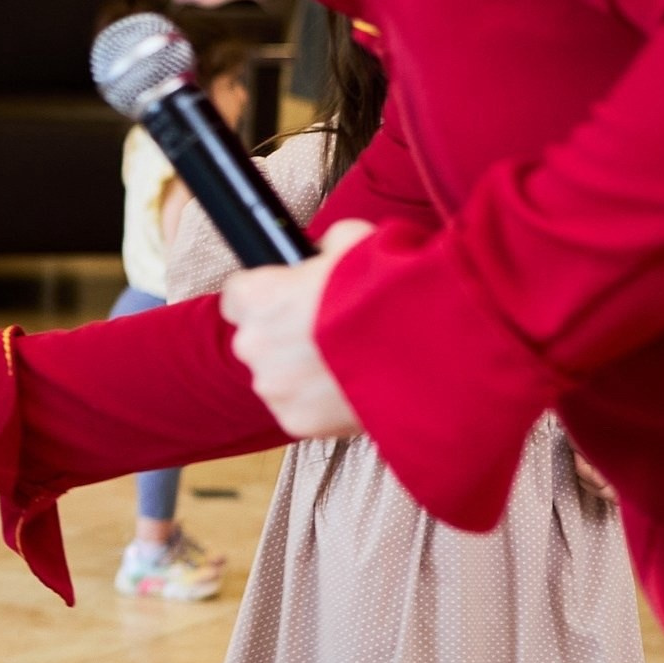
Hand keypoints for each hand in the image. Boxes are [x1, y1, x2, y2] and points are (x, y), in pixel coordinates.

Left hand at [218, 220, 370, 436]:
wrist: (426, 343)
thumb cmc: (387, 288)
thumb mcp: (354, 241)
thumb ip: (327, 247)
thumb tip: (327, 251)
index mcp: (256, 297)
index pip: (237, 296)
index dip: (266, 296)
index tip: (287, 300)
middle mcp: (252, 344)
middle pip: (258, 341)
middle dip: (286, 338)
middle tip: (330, 335)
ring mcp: (273, 387)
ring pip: (279, 379)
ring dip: (304, 374)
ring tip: (350, 362)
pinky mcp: (297, 422)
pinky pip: (303, 411)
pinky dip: (323, 404)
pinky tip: (355, 388)